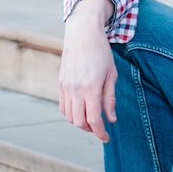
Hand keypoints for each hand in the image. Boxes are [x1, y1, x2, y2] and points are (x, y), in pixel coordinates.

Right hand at [58, 0, 116, 141]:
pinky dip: (71, 114)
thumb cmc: (101, 53)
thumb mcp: (111, 75)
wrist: (82, 34)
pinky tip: (81, 110)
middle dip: (90, 129)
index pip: (94, 120)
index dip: (100, 133)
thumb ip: (110, 99)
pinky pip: (63, 106)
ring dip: (80, 123)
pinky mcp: (60, 83)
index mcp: (91, 88)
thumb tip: (111, 119)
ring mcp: (65, 87)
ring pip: (69, 116)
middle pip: (79, 122)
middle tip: (101, 128)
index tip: (107, 138)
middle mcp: (75, 89)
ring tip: (92, 119)